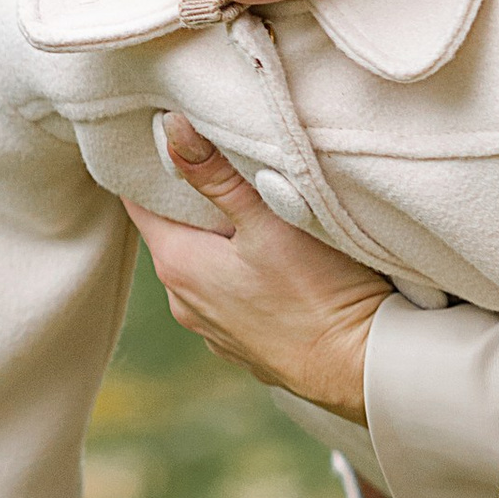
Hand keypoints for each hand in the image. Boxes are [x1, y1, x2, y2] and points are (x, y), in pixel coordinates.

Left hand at [122, 120, 390, 420]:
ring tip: (254, 213)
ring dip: (219, 241)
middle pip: (173, 233)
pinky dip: (239, 274)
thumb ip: (216, 174)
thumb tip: (171, 128)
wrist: (360, 368)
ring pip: (202, 266)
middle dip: (191, 201)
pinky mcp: (241, 345)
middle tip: (222, 162)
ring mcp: (211, 329)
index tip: (168, 136)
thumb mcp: (268, 220)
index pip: (138, 201)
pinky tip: (274, 264)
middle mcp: (182, 301)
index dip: (151, 167)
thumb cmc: (318, 292)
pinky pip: (227, 295)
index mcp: (177, 264)